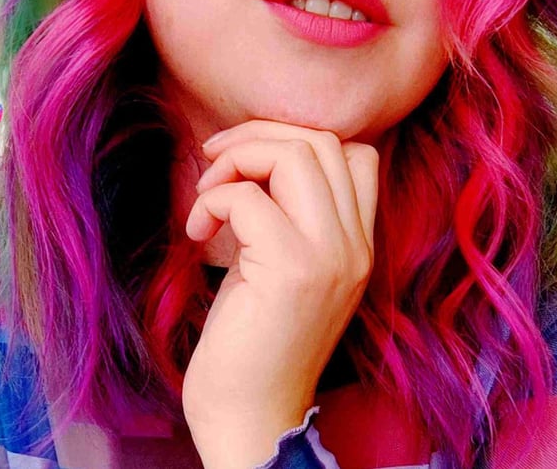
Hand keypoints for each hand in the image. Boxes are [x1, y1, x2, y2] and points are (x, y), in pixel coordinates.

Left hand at [180, 120, 378, 467]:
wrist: (250, 419)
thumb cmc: (253, 345)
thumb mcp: (283, 269)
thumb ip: (290, 218)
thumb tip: (254, 157)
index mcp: (359, 245)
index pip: (355, 154)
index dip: (294, 140)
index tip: (246, 164)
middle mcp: (355, 247)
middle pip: (321, 143)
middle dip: (256, 137)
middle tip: (213, 165)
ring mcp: (330, 257)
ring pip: (294, 155)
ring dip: (236, 161)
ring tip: (207, 198)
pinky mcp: (291, 270)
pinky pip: (247, 198)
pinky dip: (212, 201)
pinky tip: (197, 235)